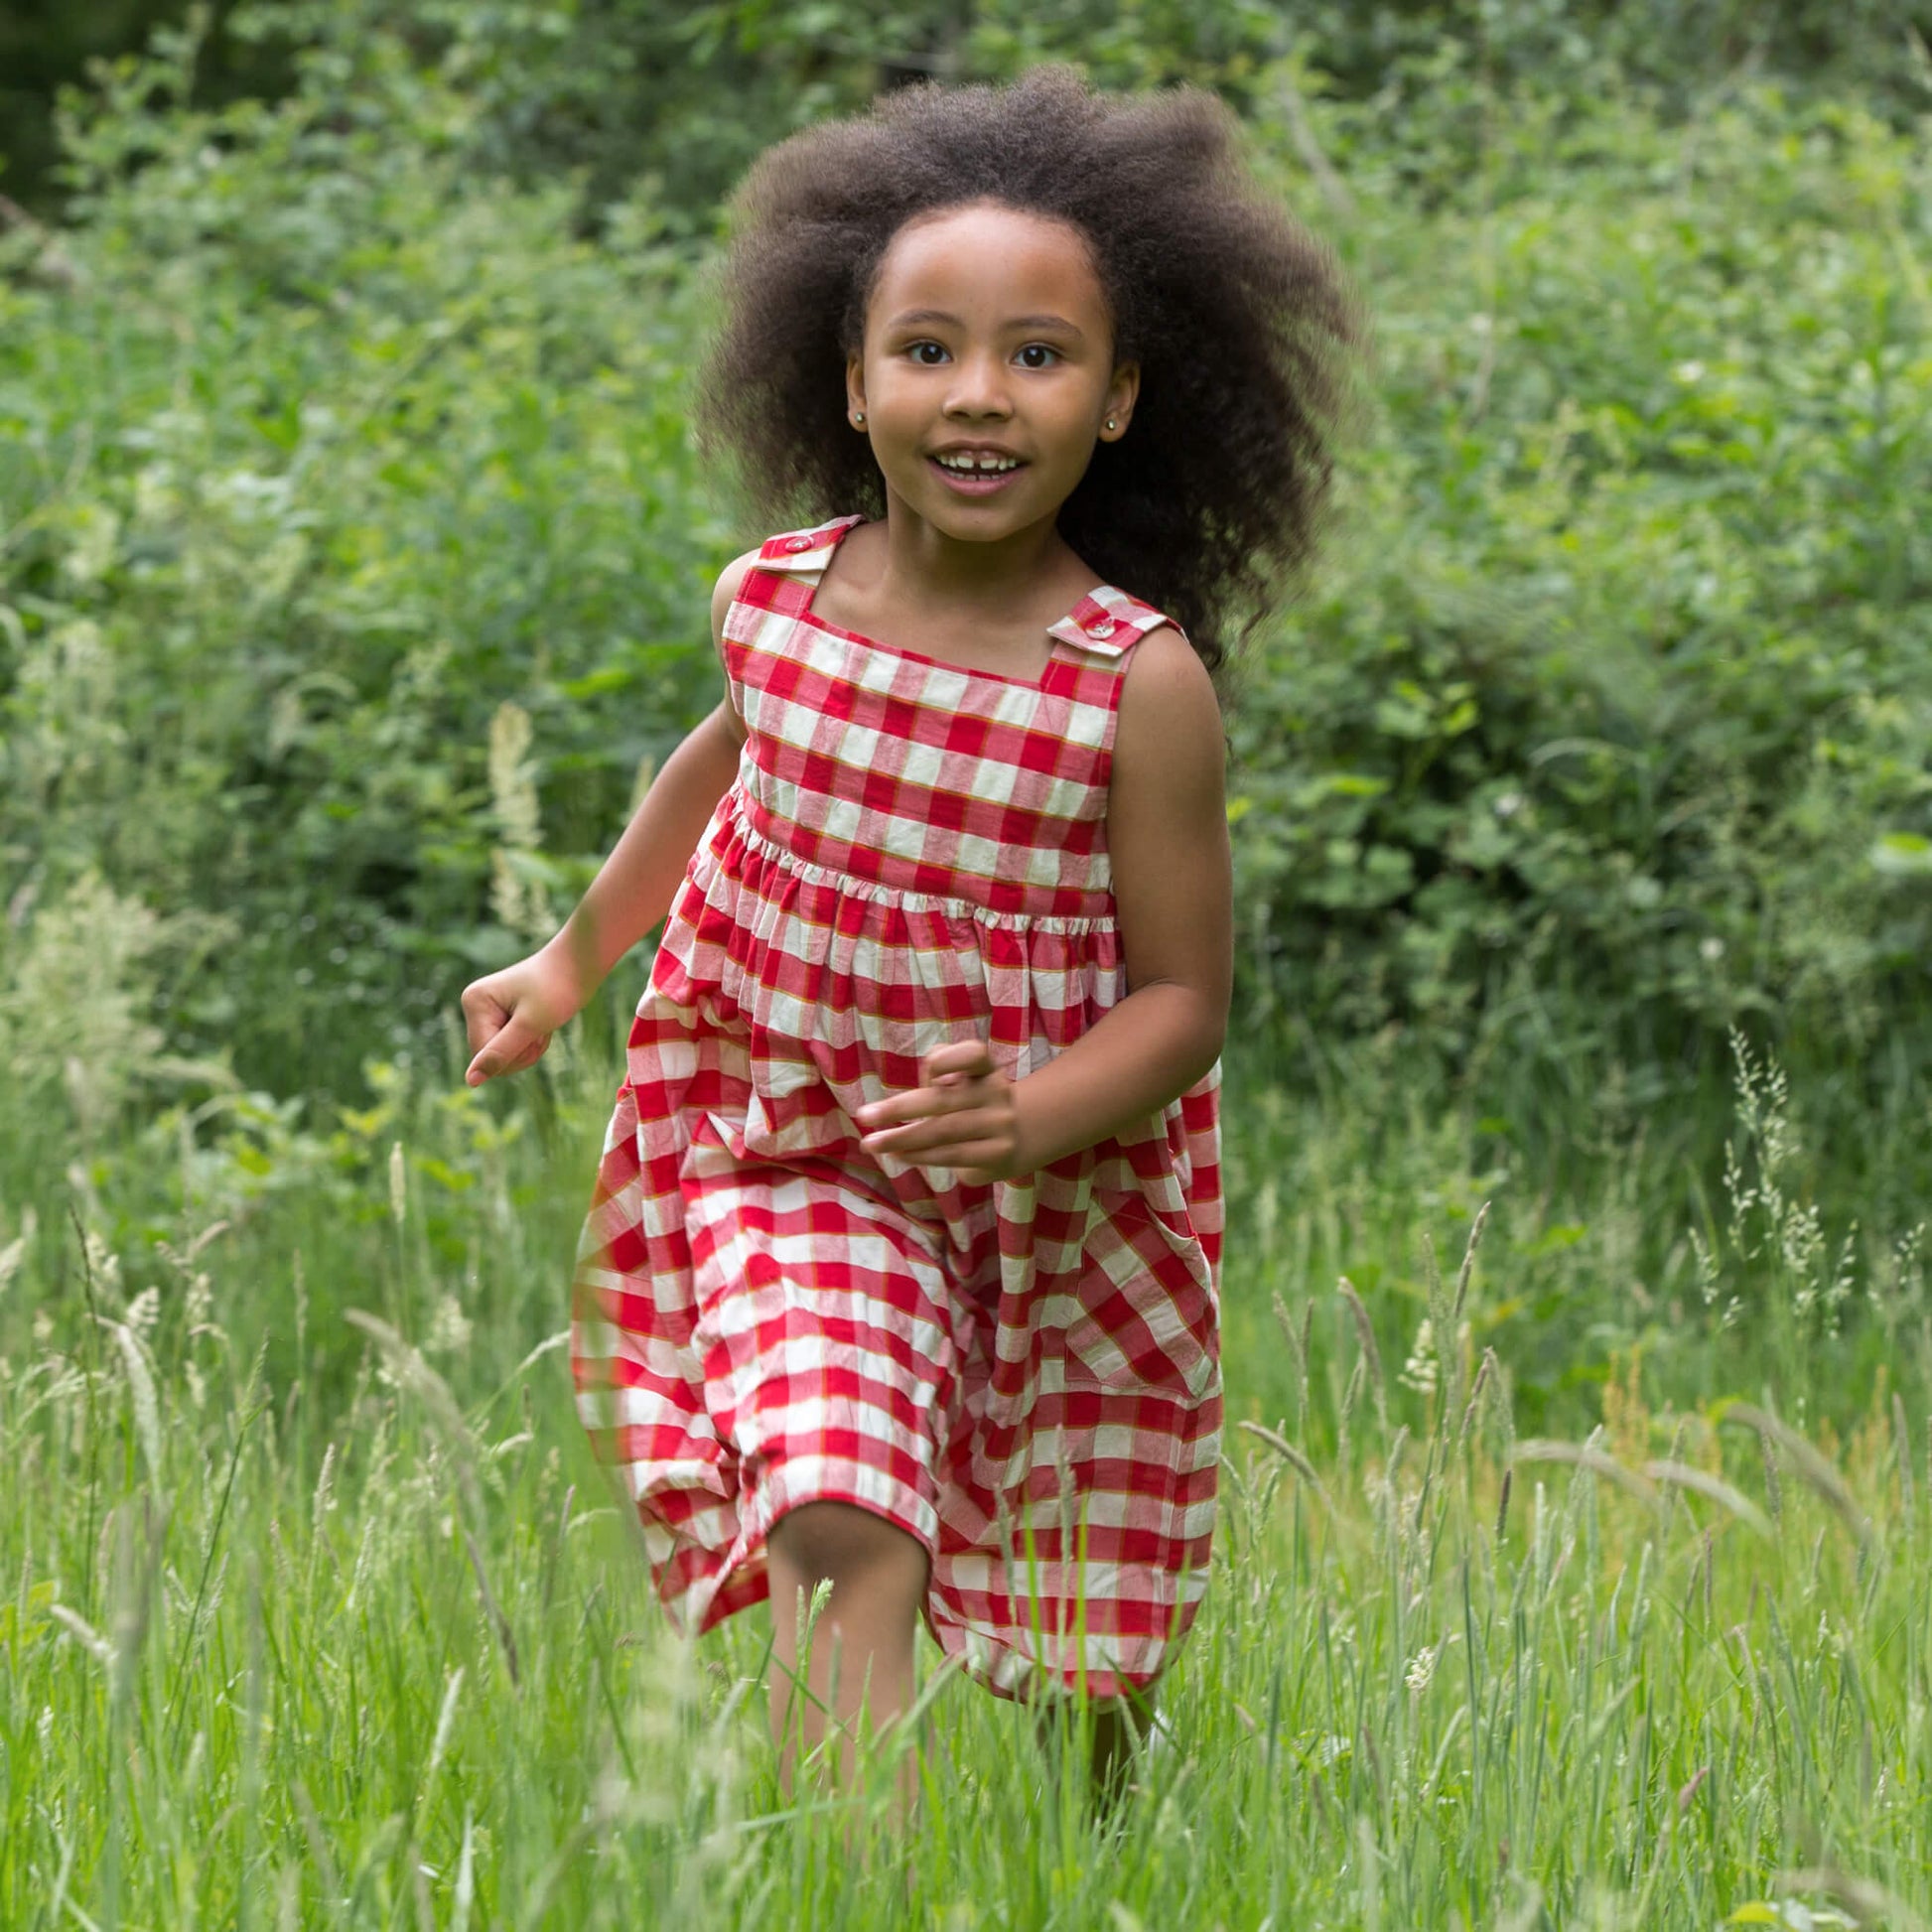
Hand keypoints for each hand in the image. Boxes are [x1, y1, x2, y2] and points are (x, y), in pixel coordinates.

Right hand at [460, 941, 588, 1086]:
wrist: (579, 965)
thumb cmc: (558, 989)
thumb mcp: (530, 1025)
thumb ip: (500, 1053)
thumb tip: (470, 1081)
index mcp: (474, 1001)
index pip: (483, 1053)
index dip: (513, 1055)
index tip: (537, 1033)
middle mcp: (475, 1004)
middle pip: (489, 1057)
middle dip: (521, 1052)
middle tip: (542, 1031)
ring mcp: (487, 1010)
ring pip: (502, 1055)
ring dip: (529, 1048)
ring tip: (544, 1026)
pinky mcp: (501, 1016)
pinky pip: (510, 1047)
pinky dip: (531, 1042)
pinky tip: (543, 1026)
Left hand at [854, 1039, 1028, 1185]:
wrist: (1011, 1142)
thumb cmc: (967, 1106)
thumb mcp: (957, 1084)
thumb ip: (935, 1076)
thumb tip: (907, 1094)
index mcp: (986, 1069)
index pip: (974, 1054)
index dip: (953, 1058)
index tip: (929, 1066)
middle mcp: (999, 1092)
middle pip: (944, 1099)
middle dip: (900, 1108)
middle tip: (864, 1116)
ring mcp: (1001, 1124)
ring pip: (944, 1131)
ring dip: (902, 1138)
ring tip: (872, 1143)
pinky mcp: (998, 1154)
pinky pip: (952, 1156)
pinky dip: (921, 1156)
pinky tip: (898, 1155)